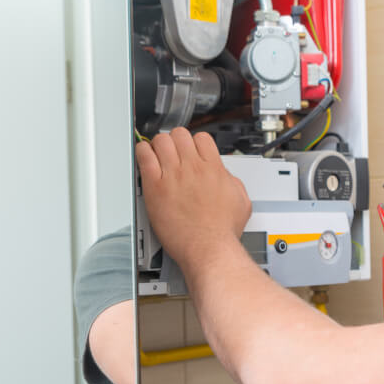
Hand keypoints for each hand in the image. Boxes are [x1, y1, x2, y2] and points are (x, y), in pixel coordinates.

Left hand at [135, 127, 251, 270]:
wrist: (209, 248)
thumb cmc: (222, 231)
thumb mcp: (241, 201)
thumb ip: (232, 182)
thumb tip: (224, 175)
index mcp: (214, 169)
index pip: (202, 138)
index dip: (195, 142)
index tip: (190, 149)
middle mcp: (193, 169)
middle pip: (180, 135)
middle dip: (176, 141)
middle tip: (172, 150)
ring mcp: (173, 176)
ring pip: (161, 141)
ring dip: (158, 144)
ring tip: (157, 153)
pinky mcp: (156, 187)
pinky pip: (144, 157)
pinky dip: (142, 152)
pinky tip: (144, 156)